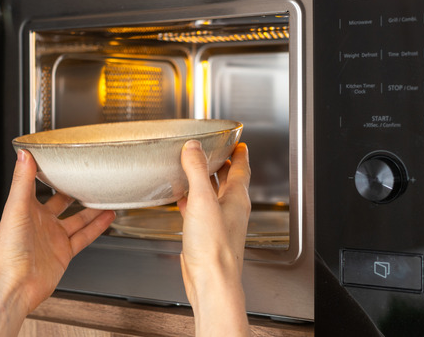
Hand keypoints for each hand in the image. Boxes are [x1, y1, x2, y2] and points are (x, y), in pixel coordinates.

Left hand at [0, 149, 115, 336]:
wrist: (14, 285)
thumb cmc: (8, 251)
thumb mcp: (16, 208)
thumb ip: (22, 181)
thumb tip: (23, 154)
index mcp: (26, 209)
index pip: (38, 185)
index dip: (49, 172)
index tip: (60, 159)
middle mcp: (40, 222)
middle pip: (61, 202)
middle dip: (73, 190)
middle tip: (88, 177)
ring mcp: (53, 238)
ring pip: (77, 219)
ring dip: (91, 208)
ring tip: (105, 195)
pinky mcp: (64, 253)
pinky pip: (84, 236)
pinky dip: (97, 227)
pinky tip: (107, 217)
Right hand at [178, 141, 250, 336]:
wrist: (211, 281)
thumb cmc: (214, 247)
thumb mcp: (202, 200)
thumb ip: (196, 171)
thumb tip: (193, 148)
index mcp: (237, 199)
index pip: (242, 169)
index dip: (239, 153)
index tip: (237, 142)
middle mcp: (231, 210)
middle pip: (228, 181)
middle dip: (221, 165)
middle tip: (213, 152)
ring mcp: (219, 223)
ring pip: (213, 196)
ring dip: (205, 182)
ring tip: (194, 171)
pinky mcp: (206, 236)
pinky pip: (199, 211)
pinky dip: (191, 201)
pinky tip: (181, 201)